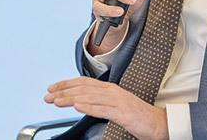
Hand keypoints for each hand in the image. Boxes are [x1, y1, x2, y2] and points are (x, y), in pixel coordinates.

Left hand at [44, 77, 167, 139]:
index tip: (52, 88)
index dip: (66, 84)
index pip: (84, 82)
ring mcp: (118, 101)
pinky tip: (78, 107)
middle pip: (83, 88)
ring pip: (89, 97)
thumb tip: (81, 101)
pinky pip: (103, 109)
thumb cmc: (137, 116)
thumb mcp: (115, 106)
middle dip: (63, 91)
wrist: (158, 123)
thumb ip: (100, 102)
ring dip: (71, 98)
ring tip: (57, 101)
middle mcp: (112, 92)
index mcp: (110, 89)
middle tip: (48, 96)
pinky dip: (89, 107)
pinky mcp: (123, 112)